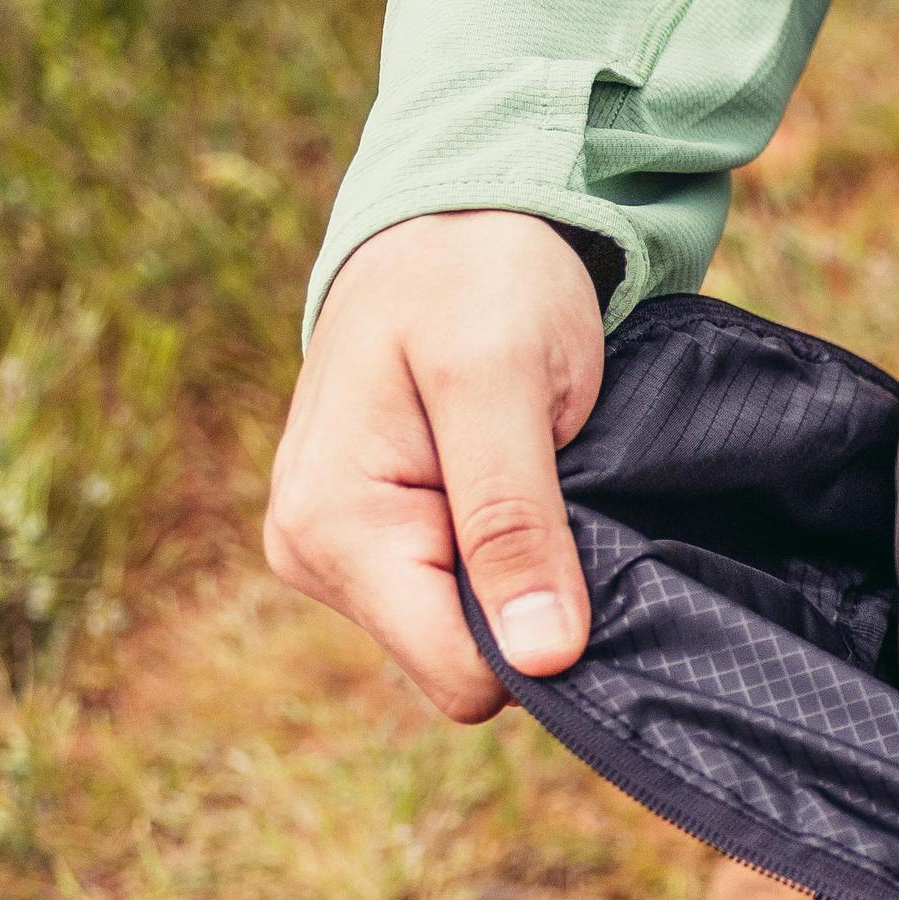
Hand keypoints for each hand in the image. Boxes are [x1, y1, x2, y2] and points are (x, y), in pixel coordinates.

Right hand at [265, 210, 606, 722]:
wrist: (452, 223)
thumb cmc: (476, 281)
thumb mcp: (503, 384)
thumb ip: (515, 520)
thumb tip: (541, 658)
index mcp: (331, 531)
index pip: (461, 676)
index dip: (541, 639)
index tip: (585, 555)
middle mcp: (313, 555)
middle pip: (464, 663)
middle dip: (532, 604)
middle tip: (566, 499)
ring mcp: (339, 551)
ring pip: (467, 636)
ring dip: (524, 576)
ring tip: (539, 480)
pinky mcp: (374, 540)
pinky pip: (462, 597)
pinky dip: (510, 558)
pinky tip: (523, 492)